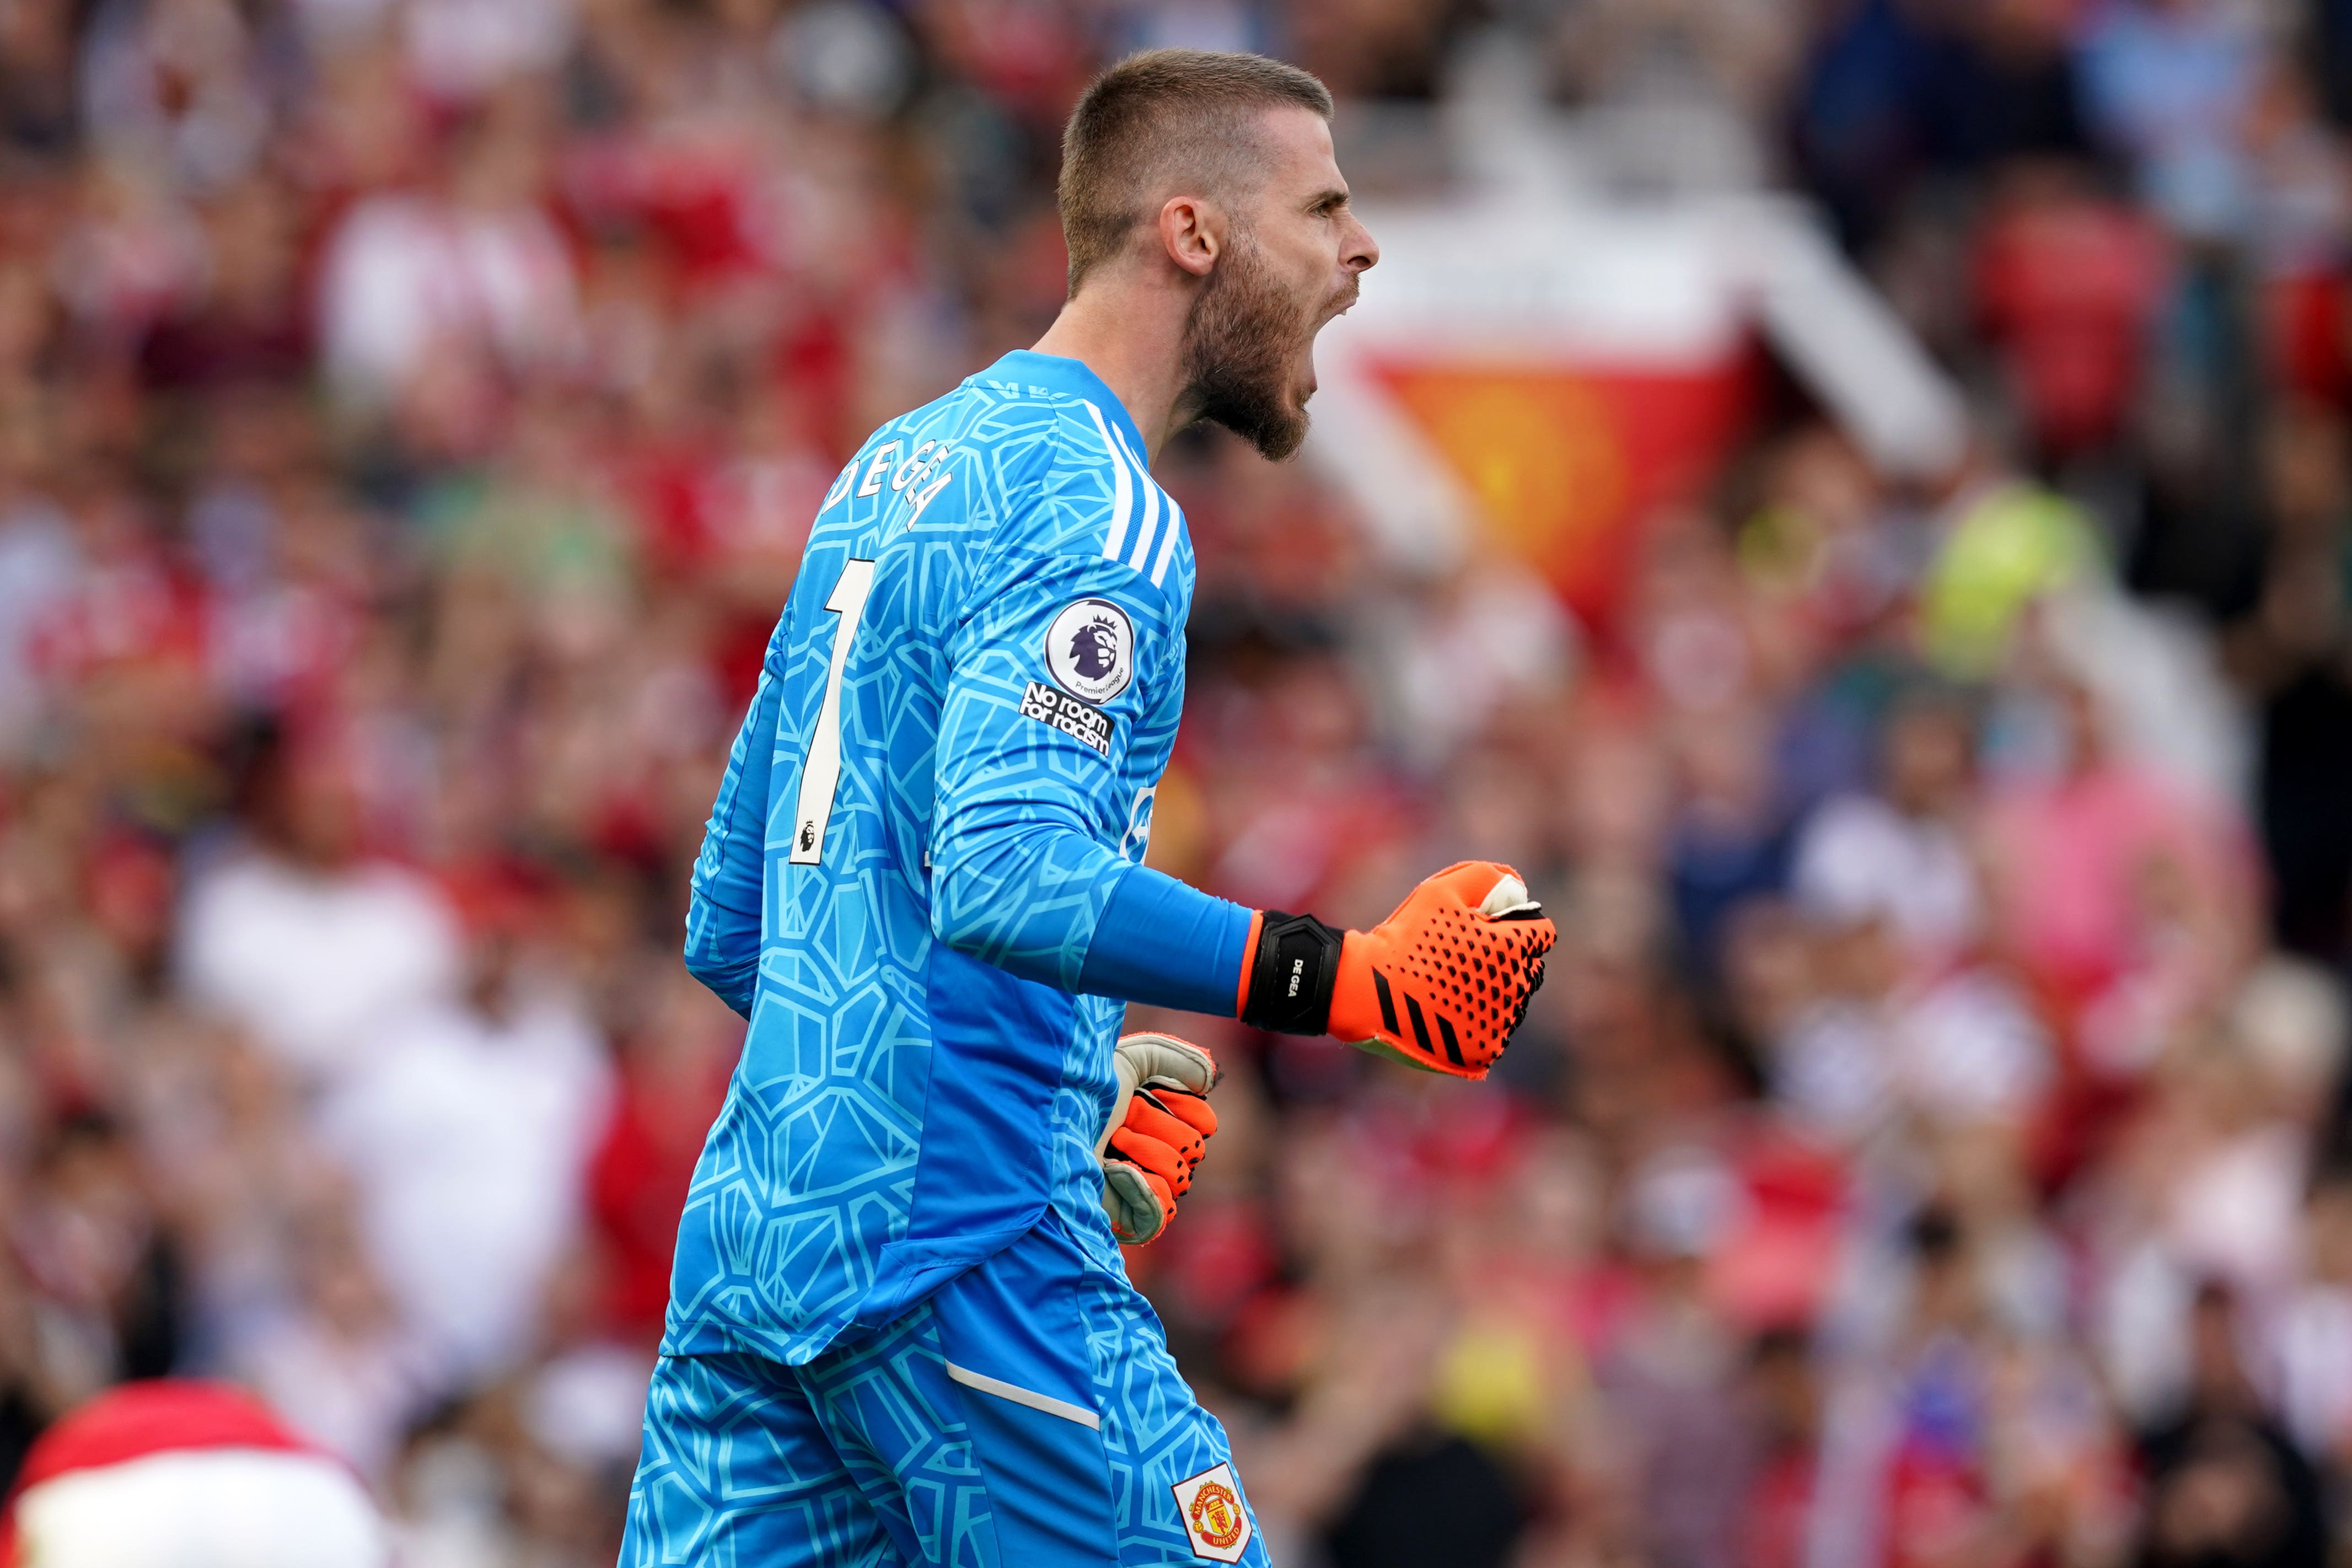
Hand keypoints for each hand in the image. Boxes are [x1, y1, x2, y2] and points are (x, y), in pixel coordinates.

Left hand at [1095, 1032, 1218, 1244]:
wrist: (1043, 1122)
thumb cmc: (1079, 1089)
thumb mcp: (1129, 1060)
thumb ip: (1177, 1058)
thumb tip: (1211, 1081)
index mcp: (1153, 1118)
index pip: (1205, 1123)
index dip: (1185, 1107)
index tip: (1149, 1094)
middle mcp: (1148, 1152)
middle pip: (1195, 1149)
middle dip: (1157, 1128)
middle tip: (1120, 1121)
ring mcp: (1137, 1185)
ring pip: (1180, 1179)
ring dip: (1146, 1153)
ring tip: (1111, 1144)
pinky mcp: (1123, 1216)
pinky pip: (1161, 1213)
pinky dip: (1142, 1189)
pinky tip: (1115, 1171)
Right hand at [1329, 862, 1553, 1078]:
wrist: (1366, 991)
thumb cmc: (1403, 937)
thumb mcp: (1439, 890)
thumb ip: (1483, 877)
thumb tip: (1515, 883)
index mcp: (1512, 947)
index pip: (1540, 933)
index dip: (1515, 926)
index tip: (1488, 929)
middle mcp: (1515, 988)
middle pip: (1529, 969)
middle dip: (1505, 959)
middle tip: (1462, 958)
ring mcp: (1501, 1024)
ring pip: (1512, 1001)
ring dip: (1492, 990)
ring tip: (1450, 984)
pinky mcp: (1483, 1050)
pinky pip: (1493, 1031)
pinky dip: (1476, 1021)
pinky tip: (1446, 1010)